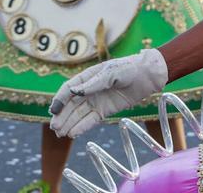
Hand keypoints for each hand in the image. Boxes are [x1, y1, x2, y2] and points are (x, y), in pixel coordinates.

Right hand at [49, 49, 167, 137]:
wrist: (148, 76)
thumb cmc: (130, 68)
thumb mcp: (112, 73)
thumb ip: (95, 83)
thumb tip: (74, 91)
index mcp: (88, 77)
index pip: (69, 89)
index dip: (60, 100)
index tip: (54, 110)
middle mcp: (89, 90)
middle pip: (71, 105)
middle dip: (62, 116)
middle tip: (55, 127)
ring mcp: (96, 101)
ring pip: (78, 114)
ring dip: (69, 124)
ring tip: (61, 134)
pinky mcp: (104, 111)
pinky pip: (90, 120)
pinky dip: (81, 127)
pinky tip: (73, 134)